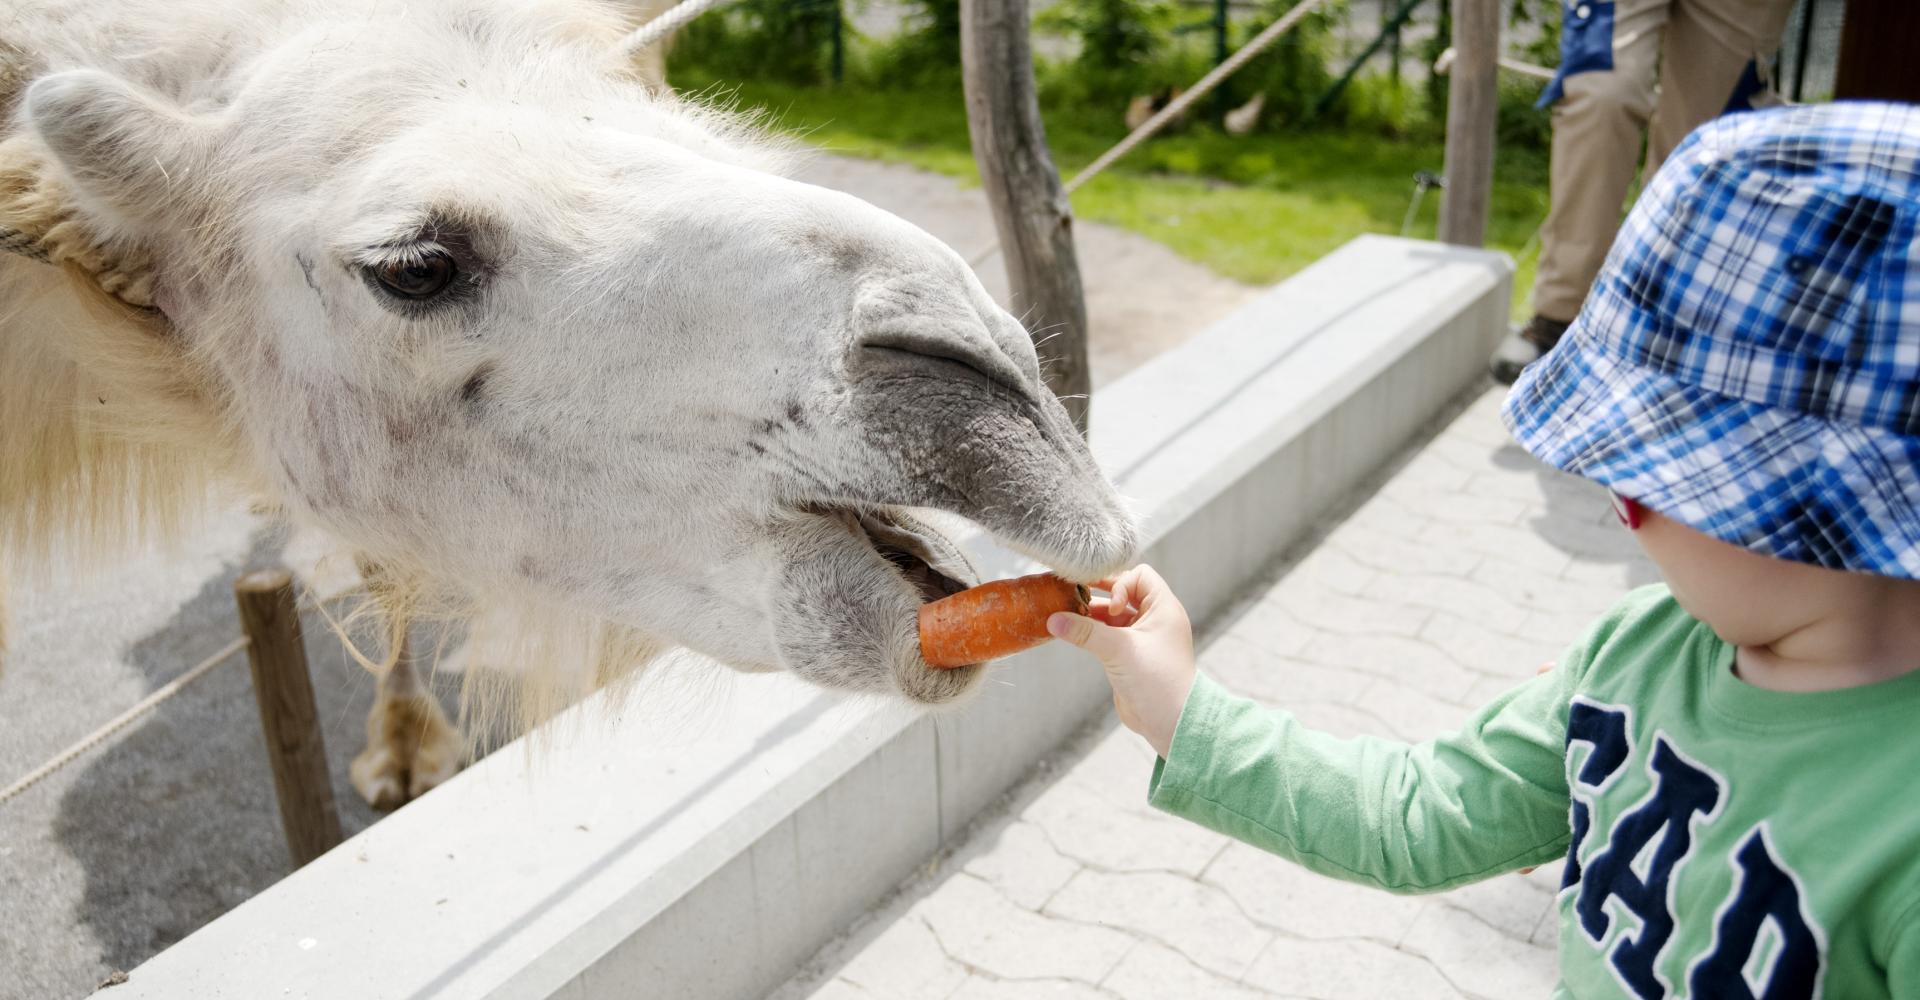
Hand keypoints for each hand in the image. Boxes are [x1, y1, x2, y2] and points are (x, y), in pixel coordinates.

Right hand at [1046, 564, 1195, 757]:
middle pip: (1123, 592)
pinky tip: (1072, 633)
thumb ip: (1085, 632)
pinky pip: (1108, 635)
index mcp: (1164, 609)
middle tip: (1073, 594)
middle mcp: (1155, 620)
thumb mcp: (1119, 650)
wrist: (1171, 722)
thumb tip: (1053, 619)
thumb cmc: (1157, 681)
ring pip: (1113, 615)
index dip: (1120, 584)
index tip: (1110, 608)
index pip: (1140, 576)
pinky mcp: (1130, 656)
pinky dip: (1092, 631)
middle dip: (1099, 594)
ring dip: (1092, 614)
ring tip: (1067, 616)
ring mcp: (1142, 638)